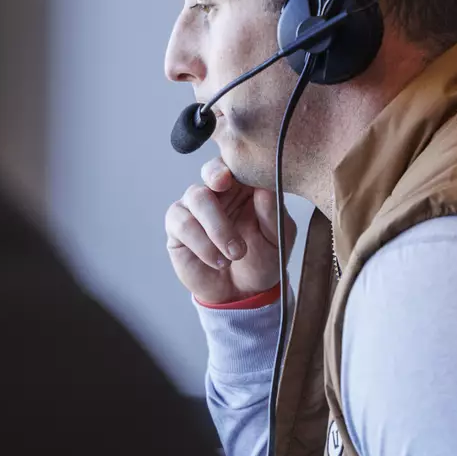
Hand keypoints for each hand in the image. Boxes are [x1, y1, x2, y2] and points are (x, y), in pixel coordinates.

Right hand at [165, 157, 295, 304]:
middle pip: (210, 172)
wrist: (244, 292)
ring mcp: (195, 208)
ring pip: (195, 198)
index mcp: (245, 186)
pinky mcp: (177, 228)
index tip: (234, 174)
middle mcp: (218, 192)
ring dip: (216, 227)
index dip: (233, 163)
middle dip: (215, 178)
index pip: (237, 163)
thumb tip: (264, 189)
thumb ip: (273, 214)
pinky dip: (202, 244)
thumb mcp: (279, 239)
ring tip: (235, 254)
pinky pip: (182, 224)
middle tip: (223, 187)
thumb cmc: (263, 259)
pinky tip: (218, 260)